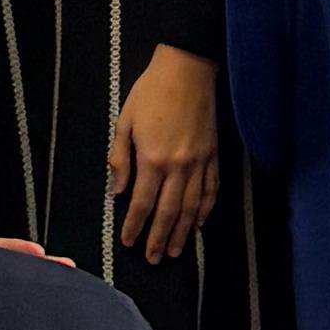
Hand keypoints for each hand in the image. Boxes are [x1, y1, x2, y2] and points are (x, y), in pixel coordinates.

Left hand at [107, 44, 223, 272]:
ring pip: (191, 207)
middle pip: (168, 212)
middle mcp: (178, 166)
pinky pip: (210, 190)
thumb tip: (117, 189)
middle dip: (158, 238)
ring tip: (174, 251)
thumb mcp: (125, 121)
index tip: (128, 242)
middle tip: (153, 259)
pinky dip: (205, 210)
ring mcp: (199, 163)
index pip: (141, 203)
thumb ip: (120, 158)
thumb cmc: (151, 92)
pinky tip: (199, 224)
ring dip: (182, 232)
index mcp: (152, 159)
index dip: (134, 225)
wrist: (187, 70)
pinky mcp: (213, 156)